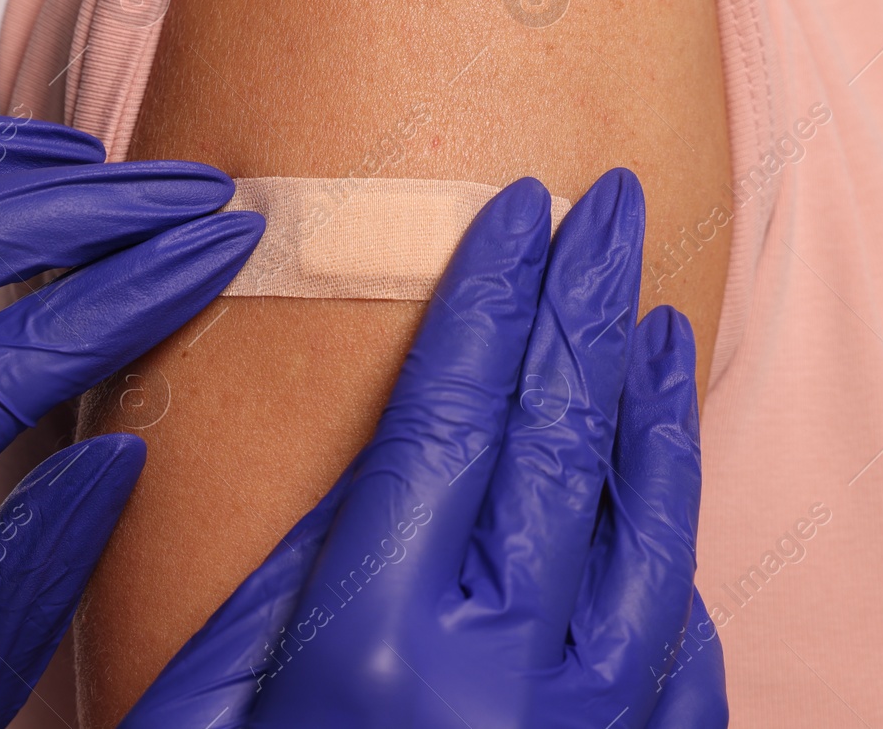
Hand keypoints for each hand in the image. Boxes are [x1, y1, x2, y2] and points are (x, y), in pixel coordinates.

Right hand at [122, 171, 727, 727]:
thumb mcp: (202, 712)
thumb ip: (285, 588)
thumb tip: (362, 469)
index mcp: (377, 636)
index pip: (453, 412)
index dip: (488, 296)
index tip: (518, 207)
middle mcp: (504, 672)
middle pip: (561, 438)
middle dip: (585, 302)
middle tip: (611, 203)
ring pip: (649, 526)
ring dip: (653, 406)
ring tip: (656, 315)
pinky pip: (680, 643)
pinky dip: (677, 546)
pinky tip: (668, 489)